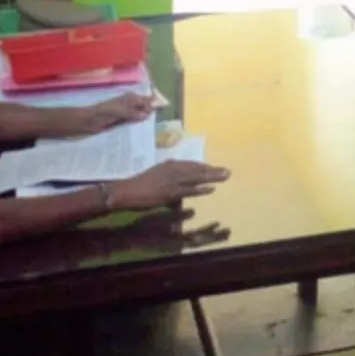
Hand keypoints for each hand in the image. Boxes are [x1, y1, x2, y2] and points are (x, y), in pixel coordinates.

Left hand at [80, 93, 153, 132]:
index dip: (153, 107)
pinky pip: (132, 123)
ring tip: (150, 131)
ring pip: (139, 116)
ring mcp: (126, 113)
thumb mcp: (119, 112)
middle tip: (157, 125)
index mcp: (130, 98)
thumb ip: (133, 113)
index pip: (146, 101)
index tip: (160, 115)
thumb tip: (147, 114)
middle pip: (144, 108)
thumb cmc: (103, 112)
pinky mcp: (121, 121)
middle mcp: (130, 104)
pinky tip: (140, 133)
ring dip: (143, 122)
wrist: (88, 120)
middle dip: (149, 115)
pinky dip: (136, 127)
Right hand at [109, 160, 230, 210]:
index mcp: (169, 164)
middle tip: (227, 171)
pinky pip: (188, 190)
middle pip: (197, 169)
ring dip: (211, 177)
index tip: (215, 168)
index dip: (204, 167)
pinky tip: (210, 189)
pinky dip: (200, 189)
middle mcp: (173, 169)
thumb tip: (180, 179)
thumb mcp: (156, 175)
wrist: (126, 190)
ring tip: (225, 177)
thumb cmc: (139, 183)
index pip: (191, 164)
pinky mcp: (170, 191)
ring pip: (196, 177)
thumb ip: (169, 175)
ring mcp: (172, 180)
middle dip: (213, 170)